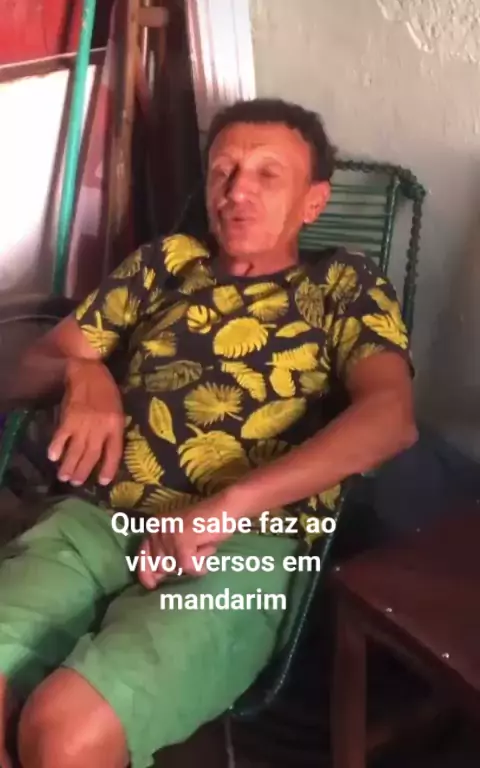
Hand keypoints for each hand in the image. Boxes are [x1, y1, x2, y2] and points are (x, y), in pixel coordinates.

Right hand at [48, 358, 123, 486]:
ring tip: (63, 477)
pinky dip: (56, 448)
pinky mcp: (69, 417)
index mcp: (116, 425)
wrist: (89, 370)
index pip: (114, 453)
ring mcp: (84, 423)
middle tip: (76, 483)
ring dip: (69, 465)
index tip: (102, 482)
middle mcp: (101, 428)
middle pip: (92, 455)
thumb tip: (106, 448)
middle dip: (83, 471)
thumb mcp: (118, 409)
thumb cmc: (106, 388)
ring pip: (76, 450)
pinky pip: (61, 437)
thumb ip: (114, 428)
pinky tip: (52, 457)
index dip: (108, 469)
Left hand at [137, 496, 233, 589]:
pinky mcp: (182, 540)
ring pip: (176, 567)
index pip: (142, 555)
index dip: (145, 573)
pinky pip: (188, 567)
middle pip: (161, 566)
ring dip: (192, 564)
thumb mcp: (180, 541)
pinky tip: (205, 557)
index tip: (151, 586)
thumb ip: (165, 556)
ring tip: (201, 548)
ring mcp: (169, 534)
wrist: (225, 508)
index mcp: (154, 527)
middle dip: (178, 566)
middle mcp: (158, 529)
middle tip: (194, 551)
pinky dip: (199, 567)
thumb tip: (153, 579)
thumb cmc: (206, 525)